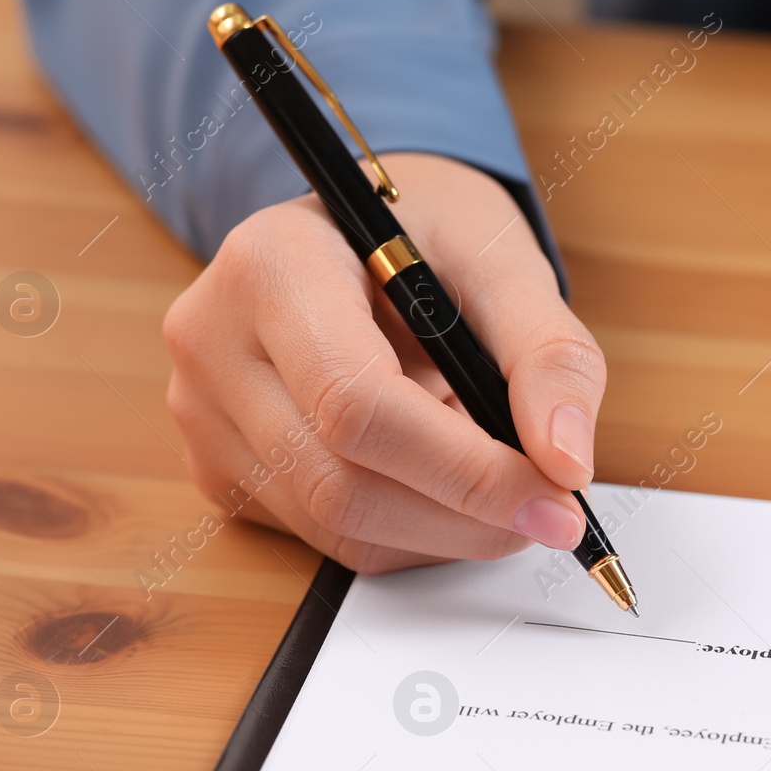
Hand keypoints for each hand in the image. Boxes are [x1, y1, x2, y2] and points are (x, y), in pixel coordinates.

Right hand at [162, 153, 604, 573]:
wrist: (365, 232)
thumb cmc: (432, 238)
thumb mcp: (506, 264)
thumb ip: (550, 357)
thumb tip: (567, 464)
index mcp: (273, 264)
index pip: (356, 403)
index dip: (466, 469)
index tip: (557, 497)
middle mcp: (213, 339)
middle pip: (339, 480)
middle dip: (465, 515)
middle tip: (551, 513)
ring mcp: (203, 412)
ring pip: (333, 524)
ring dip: (443, 531)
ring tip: (502, 484)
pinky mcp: (219, 468)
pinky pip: (324, 538)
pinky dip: (409, 535)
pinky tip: (448, 490)